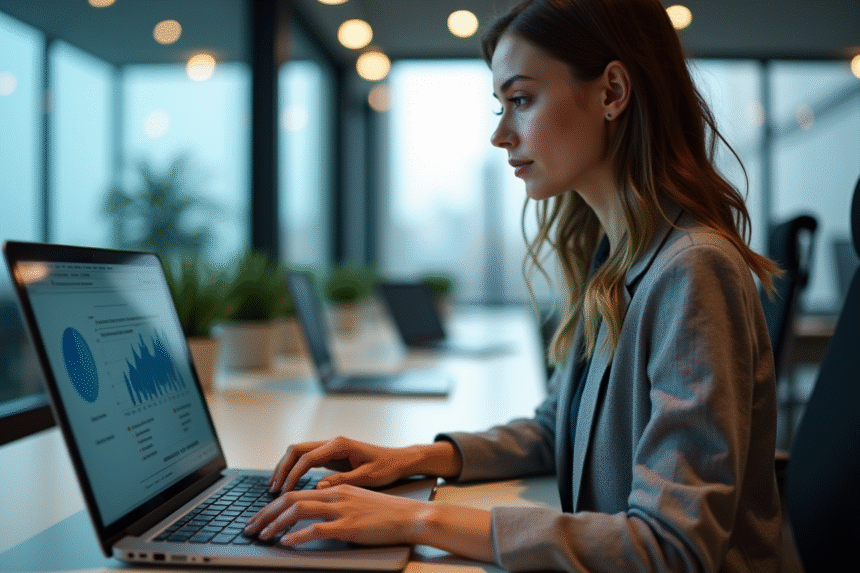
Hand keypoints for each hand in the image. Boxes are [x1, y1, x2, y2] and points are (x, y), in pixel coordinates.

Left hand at [244, 484, 425, 546]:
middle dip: (266, 514)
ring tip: (262, 536)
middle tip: (251, 528)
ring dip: (275, 524)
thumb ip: (334, 503)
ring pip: (298, 510)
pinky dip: (297, 536)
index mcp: (335, 488)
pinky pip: (316, 529)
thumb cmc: (385, 512)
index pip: (295, 492)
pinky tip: (286, 543)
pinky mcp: (348, 526)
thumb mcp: (355, 501)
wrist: (409, 516)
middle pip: (290, 499)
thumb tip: (312, 514)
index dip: (273, 506)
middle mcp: (335, 495)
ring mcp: (341, 510)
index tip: (260, 518)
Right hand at [268, 436, 416, 492]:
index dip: (292, 475)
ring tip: (276, 487)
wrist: (399, 460)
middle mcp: (333, 442)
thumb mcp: (367, 477)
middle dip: (282, 469)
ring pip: (299, 452)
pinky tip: (290, 483)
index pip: (307, 458)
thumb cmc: (387, 467)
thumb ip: (342, 480)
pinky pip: (307, 459)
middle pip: (297, 450)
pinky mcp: (332, 455)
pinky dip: (295, 469)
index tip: (284, 492)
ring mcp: (331, 447)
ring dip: (286, 468)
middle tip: (273, 489)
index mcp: (339, 445)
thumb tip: (319, 486)